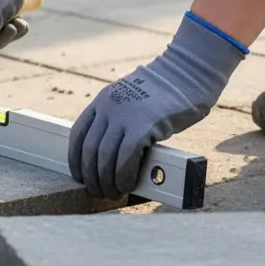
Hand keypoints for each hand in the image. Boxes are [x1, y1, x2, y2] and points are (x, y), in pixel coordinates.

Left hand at [68, 13, 246, 198]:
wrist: (188, 72)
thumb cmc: (166, 92)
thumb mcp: (132, 101)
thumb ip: (120, 121)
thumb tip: (116, 154)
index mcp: (101, 101)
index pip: (78, 135)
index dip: (76, 160)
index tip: (80, 175)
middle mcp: (108, 108)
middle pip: (89, 150)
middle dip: (91, 176)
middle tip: (97, 191)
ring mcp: (125, 116)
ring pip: (105, 157)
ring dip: (107, 181)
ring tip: (112, 193)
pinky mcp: (144, 125)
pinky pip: (126, 158)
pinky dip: (124, 176)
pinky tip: (127, 185)